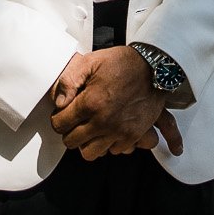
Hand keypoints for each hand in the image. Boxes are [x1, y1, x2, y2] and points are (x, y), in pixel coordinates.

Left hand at [51, 48, 167, 159]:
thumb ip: (69, 80)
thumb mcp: (90, 62)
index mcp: (90, 103)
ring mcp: (118, 131)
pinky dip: (108, 144)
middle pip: (72, 142)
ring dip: (87, 142)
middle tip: (75, 122)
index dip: (58, 119)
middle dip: (69, 132)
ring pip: (90, 153)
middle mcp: (103, 121)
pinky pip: (113, 151)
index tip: (63, 114)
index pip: (60, 124)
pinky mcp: (132, 135)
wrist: (155, 69)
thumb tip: (58, 101)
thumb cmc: (123, 64)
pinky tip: (107, 130)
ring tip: (89, 129)